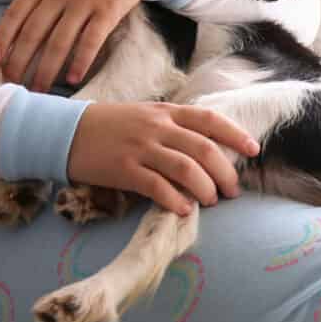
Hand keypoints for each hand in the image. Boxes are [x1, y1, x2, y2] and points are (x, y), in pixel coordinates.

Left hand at [0, 0, 145, 91]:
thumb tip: (21, 23)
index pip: (16, 13)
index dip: (3, 37)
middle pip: (33, 33)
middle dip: (20, 62)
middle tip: (12, 84)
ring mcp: (84, 2)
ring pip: (59, 42)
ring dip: (46, 70)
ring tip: (39, 90)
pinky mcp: (107, 10)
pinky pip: (90, 41)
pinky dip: (80, 62)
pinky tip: (72, 79)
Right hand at [67, 101, 259, 215]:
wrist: (66, 131)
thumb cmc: (112, 125)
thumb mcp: (146, 116)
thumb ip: (174, 128)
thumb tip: (208, 151)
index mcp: (166, 111)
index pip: (210, 120)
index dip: (235, 135)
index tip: (253, 150)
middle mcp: (157, 127)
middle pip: (204, 149)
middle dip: (225, 172)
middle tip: (232, 191)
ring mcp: (141, 147)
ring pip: (186, 168)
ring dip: (205, 188)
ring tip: (211, 201)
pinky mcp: (123, 169)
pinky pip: (156, 186)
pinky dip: (175, 200)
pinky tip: (184, 210)